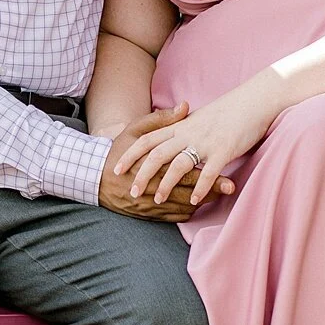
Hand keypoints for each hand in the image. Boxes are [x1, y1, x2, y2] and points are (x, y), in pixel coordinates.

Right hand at [98, 104, 235, 219]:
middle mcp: (151, 186)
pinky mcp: (146, 214)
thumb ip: (162, 120)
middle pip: (187, 191)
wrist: (93, 178)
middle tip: (231, 188)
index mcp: (151, 164)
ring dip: (201, 203)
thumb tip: (185, 106)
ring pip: (182, 207)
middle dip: (210, 190)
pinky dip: (186, 212)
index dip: (207, 174)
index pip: (185, 170)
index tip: (228, 175)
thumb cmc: (117, 150)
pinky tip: (196, 204)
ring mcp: (149, 203)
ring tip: (219, 196)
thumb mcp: (135, 130)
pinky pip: (172, 217)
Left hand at [113, 83, 275, 207]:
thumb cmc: (228, 110)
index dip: (130, 154)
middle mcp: (189, 133)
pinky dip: (200, 187)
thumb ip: (181, 127)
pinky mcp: (224, 149)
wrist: (254, 100)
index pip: (148, 139)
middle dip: (142, 174)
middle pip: (157, 154)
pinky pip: (209, 171)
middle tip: (132, 191)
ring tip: (158, 200)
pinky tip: (194, 200)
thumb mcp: (198, 117)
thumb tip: (168, 136)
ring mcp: (206, 142)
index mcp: (181, 125)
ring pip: (179, 165)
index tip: (117, 169)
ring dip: (166, 184)